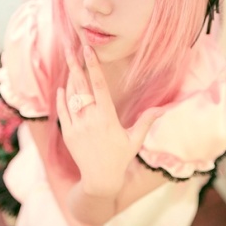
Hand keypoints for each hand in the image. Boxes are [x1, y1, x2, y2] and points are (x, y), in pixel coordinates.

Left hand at [57, 46, 159, 197]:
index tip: (88, 50)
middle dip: (74, 64)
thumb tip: (163, 109)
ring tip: (70, 62)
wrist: (99, 180)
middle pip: (80, 85)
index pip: (99, 85)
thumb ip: (147, 121)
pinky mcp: (67, 134)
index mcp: (107, 117)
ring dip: (70, 78)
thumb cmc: (120, 158)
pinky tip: (63, 87)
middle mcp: (90, 119)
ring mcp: (76, 126)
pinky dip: (61, 98)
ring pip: (71, 96)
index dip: (93, 65)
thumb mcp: (135, 140)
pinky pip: (62, 111)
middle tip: (70, 46)